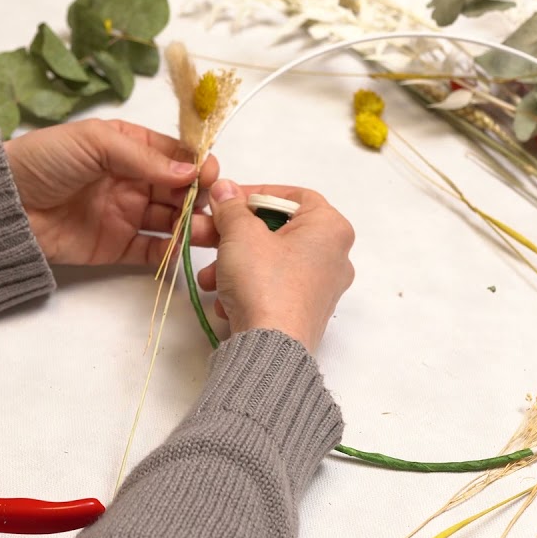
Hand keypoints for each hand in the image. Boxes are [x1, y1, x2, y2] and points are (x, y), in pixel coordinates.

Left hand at [4, 119, 218, 265]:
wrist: (4, 204)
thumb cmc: (44, 160)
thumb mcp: (95, 143)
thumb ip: (143, 157)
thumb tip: (190, 171)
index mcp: (128, 148)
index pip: (175, 156)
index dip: (196, 164)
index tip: (211, 174)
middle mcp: (133, 181)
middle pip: (180, 190)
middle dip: (200, 197)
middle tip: (214, 207)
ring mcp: (126, 215)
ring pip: (172, 221)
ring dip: (192, 225)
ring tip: (206, 231)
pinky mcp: (117, 247)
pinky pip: (152, 251)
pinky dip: (170, 252)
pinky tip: (181, 249)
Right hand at [197, 180, 354, 353]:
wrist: (271, 348)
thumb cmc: (265, 282)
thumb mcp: (240, 235)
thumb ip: (231, 207)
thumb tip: (225, 189)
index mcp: (330, 228)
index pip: (292, 196)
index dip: (254, 194)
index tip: (225, 200)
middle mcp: (334, 256)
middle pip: (276, 231)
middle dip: (232, 234)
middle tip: (202, 233)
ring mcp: (322, 287)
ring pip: (270, 261)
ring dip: (232, 264)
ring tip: (207, 278)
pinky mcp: (306, 312)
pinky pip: (273, 287)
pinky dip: (247, 288)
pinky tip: (224, 301)